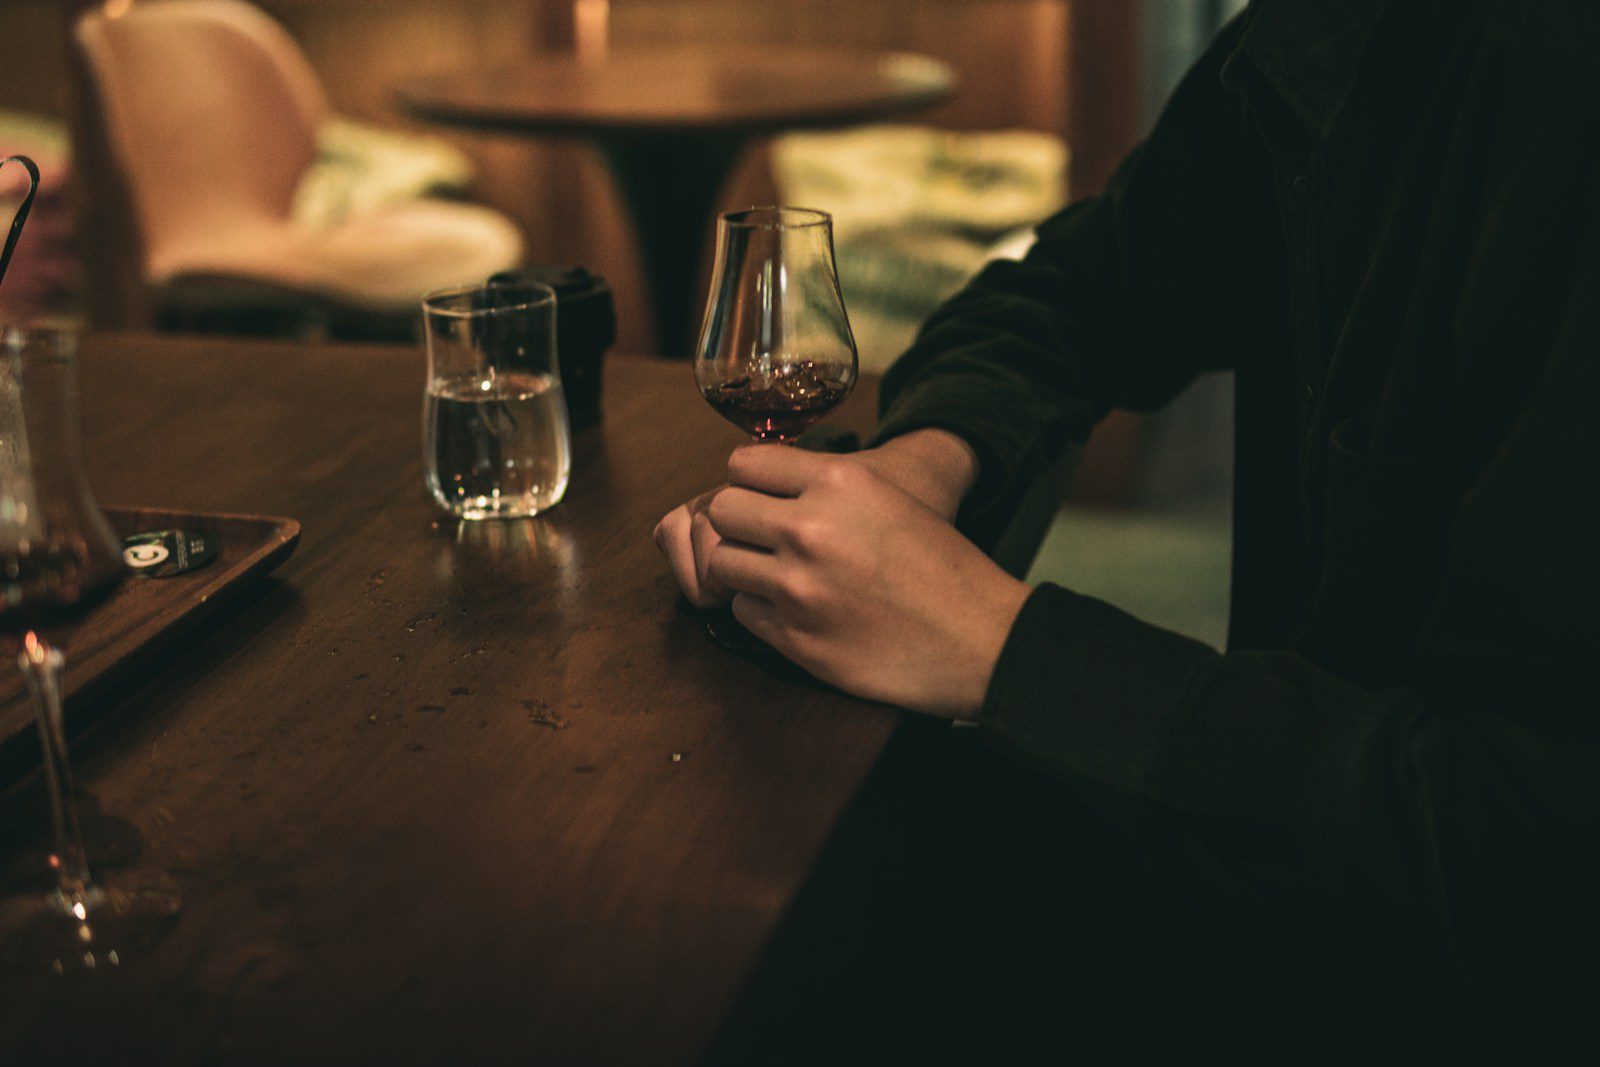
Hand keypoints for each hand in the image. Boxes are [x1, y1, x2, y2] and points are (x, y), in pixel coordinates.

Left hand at [703, 443, 1029, 717]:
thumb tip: (758, 483)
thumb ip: (823, 485)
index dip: (749, 482)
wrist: (979, 639)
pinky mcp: (795, 637)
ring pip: (722, 564)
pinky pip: (742, 612)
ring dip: (745, 570)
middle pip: (722, 512)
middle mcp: (810, 528)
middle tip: (763, 539)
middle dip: (739, 524)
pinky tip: (796, 610)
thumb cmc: (940, 566)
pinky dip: (761, 611)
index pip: (743, 465)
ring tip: (779, 576)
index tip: (761, 497)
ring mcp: (798, 586)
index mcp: (838, 481)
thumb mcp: (887, 497)